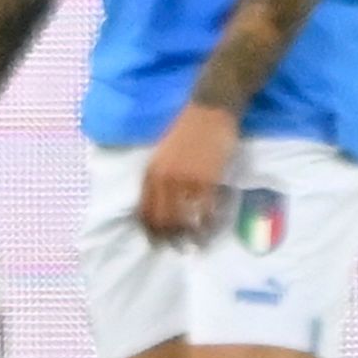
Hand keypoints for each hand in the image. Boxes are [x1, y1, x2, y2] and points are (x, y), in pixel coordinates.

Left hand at [139, 100, 239, 241]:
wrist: (210, 108)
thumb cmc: (187, 127)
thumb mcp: (163, 151)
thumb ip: (160, 175)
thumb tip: (160, 199)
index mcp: (151, 172)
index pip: (145, 211)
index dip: (150, 231)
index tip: (156, 243)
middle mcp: (165, 179)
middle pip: (164, 219)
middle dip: (170, 239)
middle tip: (178, 249)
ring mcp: (186, 180)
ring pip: (185, 218)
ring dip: (191, 236)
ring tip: (196, 246)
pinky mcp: (208, 178)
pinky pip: (206, 209)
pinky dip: (209, 222)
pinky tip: (212, 228)